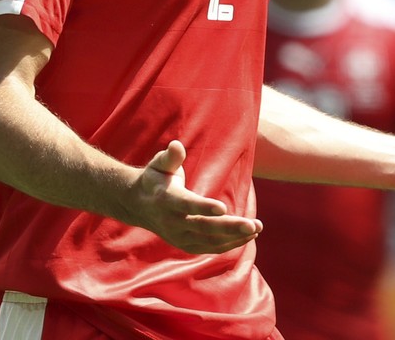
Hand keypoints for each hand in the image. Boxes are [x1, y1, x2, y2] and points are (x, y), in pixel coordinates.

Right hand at [126, 140, 260, 253]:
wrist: (137, 205)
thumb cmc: (155, 178)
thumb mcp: (159, 164)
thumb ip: (170, 157)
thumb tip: (176, 145)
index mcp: (166, 199)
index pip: (186, 205)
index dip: (204, 207)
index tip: (223, 208)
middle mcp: (171, 221)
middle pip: (203, 227)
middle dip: (230, 227)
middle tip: (253, 225)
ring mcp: (178, 236)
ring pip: (209, 241)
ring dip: (235, 237)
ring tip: (257, 229)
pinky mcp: (185, 244)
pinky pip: (209, 248)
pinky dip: (228, 244)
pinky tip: (247, 237)